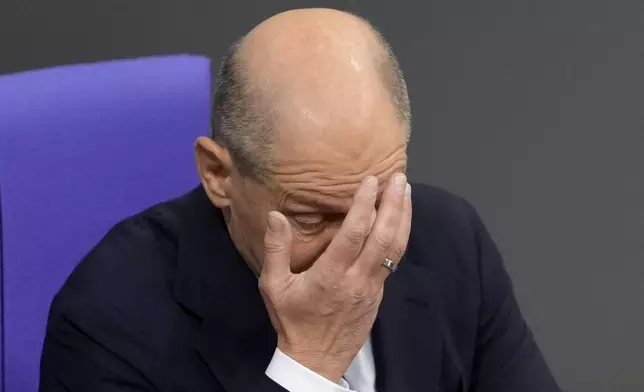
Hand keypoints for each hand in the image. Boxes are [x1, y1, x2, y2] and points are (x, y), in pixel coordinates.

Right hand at [259, 174, 411, 382]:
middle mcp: (357, 279)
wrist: (317, 359)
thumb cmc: (293, 320)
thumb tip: (276, 216)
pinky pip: (394, 259)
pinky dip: (400, 235)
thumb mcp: (273, 286)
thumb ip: (275, 250)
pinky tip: (401, 219)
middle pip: (383, 237)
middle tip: (398, 178)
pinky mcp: (379, 293)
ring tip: (406, 191)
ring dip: (403, 217)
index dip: (364, 205)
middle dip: (393, 204)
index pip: (353, 234)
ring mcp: (373, 287)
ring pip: (395, 248)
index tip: (370, 180)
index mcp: (330, 275)